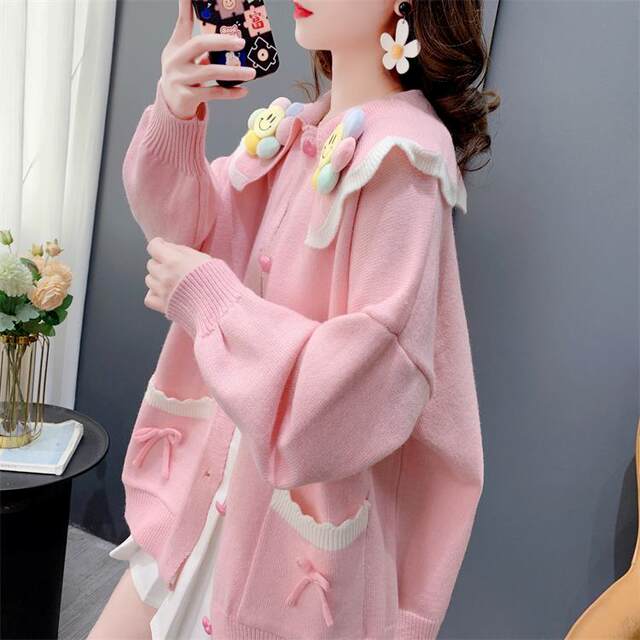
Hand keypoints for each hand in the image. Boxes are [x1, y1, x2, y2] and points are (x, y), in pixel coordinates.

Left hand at [144, 237, 213, 314]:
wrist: (221, 309)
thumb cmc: (218, 283)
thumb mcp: (205, 259)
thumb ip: (184, 252)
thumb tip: (169, 247)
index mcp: (175, 261)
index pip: (154, 247)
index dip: (158, 244)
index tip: (162, 245)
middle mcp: (165, 276)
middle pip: (151, 263)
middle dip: (160, 262)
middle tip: (173, 265)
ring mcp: (163, 293)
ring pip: (149, 279)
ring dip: (157, 278)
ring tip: (171, 280)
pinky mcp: (164, 307)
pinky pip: (149, 297)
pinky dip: (154, 294)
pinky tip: (164, 293)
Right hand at [160, 0, 256, 119]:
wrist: (172, 105)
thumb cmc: (185, 77)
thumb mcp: (188, 58)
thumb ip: (201, 46)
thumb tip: (229, 36)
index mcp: (176, 47)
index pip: (183, 22)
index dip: (186, 6)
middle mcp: (175, 60)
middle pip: (199, 44)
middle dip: (222, 42)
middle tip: (241, 43)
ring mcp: (179, 79)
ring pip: (209, 72)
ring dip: (233, 72)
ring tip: (251, 72)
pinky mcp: (186, 96)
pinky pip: (213, 93)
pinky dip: (230, 92)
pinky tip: (243, 91)